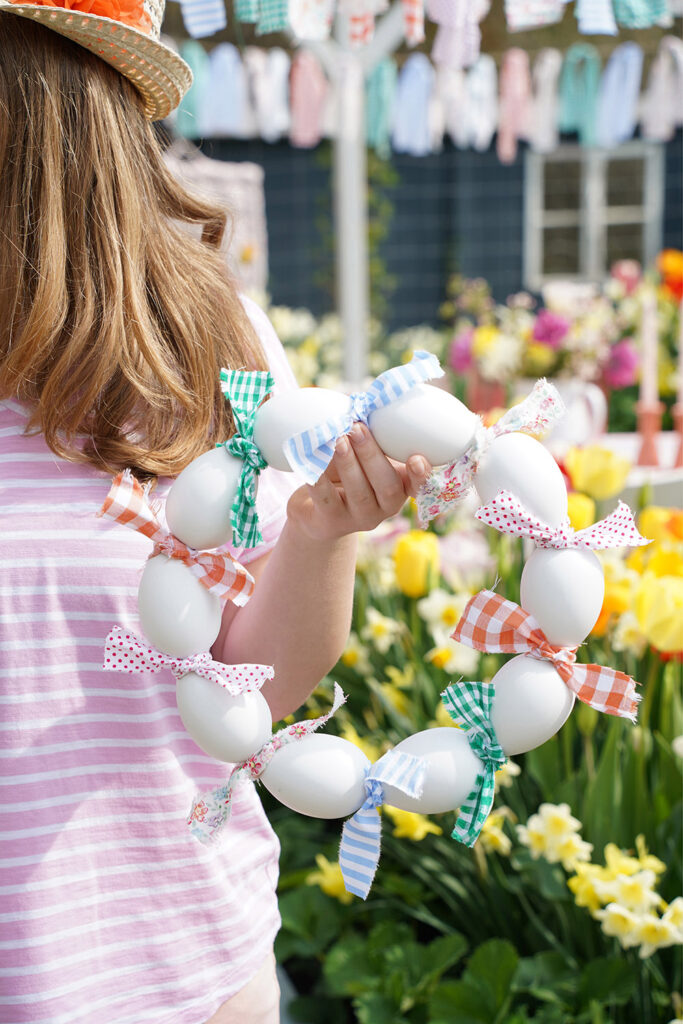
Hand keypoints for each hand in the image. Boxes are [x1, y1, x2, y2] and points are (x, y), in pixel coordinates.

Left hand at [286, 423, 431, 541]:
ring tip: (339, 438)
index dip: (421, 475)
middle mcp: (384, 507)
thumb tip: (360, 401)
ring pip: (359, 493)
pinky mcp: (331, 522)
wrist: (314, 512)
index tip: (417, 458)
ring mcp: (358, 518)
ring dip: (349, 463)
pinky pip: (325, 499)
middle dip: (372, 455)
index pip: (417, 485)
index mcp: (399, 488)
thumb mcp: (361, 457)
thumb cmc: (344, 474)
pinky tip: (312, 459)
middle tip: (359, 428)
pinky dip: (319, 478)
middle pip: (387, 486)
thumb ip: (367, 436)